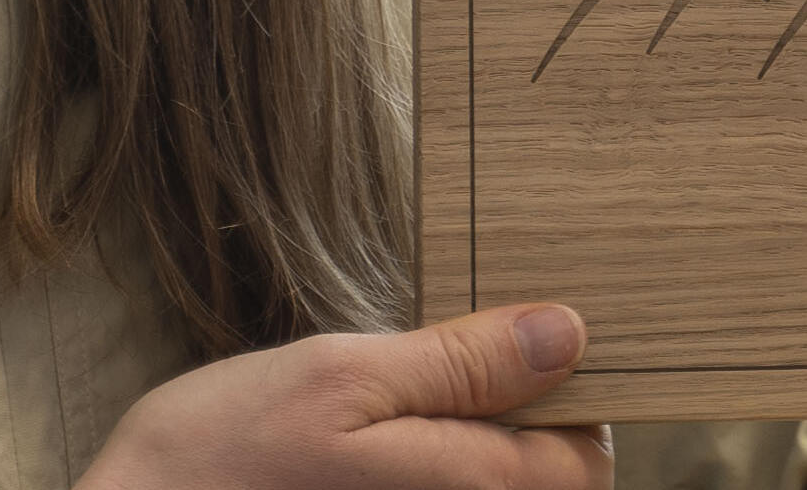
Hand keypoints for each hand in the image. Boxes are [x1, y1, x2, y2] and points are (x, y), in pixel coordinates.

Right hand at [80, 302, 611, 488]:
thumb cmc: (220, 459)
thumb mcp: (340, 377)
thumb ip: (461, 361)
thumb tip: (568, 333)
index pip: (586, 459)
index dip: (561, 400)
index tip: (500, 358)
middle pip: (545, 488)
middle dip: (510, 428)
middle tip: (425, 388)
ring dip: (462, 451)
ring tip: (385, 430)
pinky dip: (424, 480)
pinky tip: (366, 464)